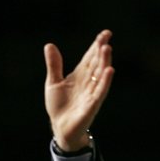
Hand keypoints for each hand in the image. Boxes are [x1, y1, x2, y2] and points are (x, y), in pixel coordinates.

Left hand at [44, 29, 114, 151]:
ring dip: (104, 62)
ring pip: (100, 75)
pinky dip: (105, 81)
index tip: (105, 33)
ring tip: (107, 48)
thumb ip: (54, 65)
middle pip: (96, 64)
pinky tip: (110, 70)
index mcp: (79, 76)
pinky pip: (100, 91)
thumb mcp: (53, 82)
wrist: (60, 127)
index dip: (96, 46)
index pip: (90, 58)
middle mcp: (88, 82)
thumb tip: (49, 45)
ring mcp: (91, 93)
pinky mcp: (92, 104)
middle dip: (101, 51)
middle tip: (106, 37)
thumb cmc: (59, 106)